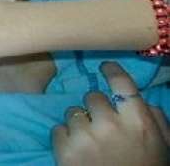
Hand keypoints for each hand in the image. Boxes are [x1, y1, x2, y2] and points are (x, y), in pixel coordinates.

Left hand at [53, 62, 169, 165]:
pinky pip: (58, 129)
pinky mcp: (64, 150)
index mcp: (139, 122)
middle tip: (100, 123)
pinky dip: (65, 138)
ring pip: (73, 112)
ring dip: (79, 123)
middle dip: (95, 108)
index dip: (112, 71)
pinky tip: (77, 151)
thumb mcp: (163, 147)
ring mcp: (85, 136)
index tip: (105, 67)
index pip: (122, 83)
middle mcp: (110, 124)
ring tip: (89, 141)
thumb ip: (155, 121)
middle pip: (93, 97)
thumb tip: (143, 101)